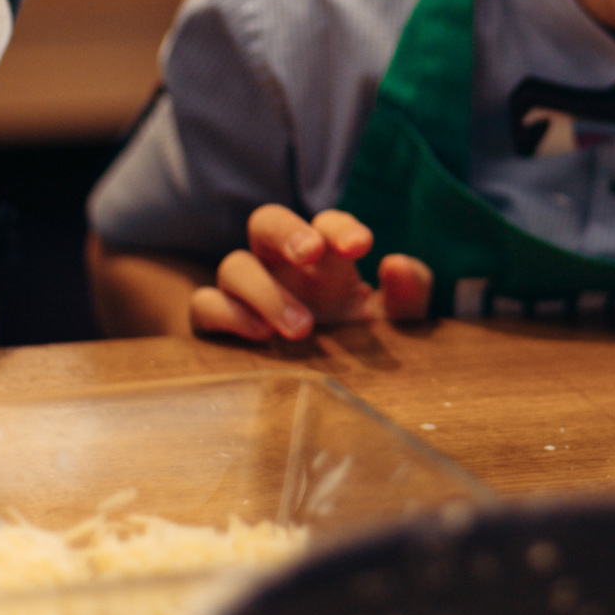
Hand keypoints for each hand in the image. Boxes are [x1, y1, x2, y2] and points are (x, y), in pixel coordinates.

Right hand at [189, 206, 432, 340]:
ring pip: (234, 265)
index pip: (326, 224)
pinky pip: (206, 305)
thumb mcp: (396, 323)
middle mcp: (280, 267)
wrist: (326, 392)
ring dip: (266, 291)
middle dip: (287, 231)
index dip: (341, 227)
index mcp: (324, 260)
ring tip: (302, 327)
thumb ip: (409, 293)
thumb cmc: (359, 344)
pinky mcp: (219, 323)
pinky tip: (260, 335)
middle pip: (266, 221)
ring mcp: (246, 292)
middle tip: (311, 252)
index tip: (361, 245)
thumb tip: (396, 264)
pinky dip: (227, 313)